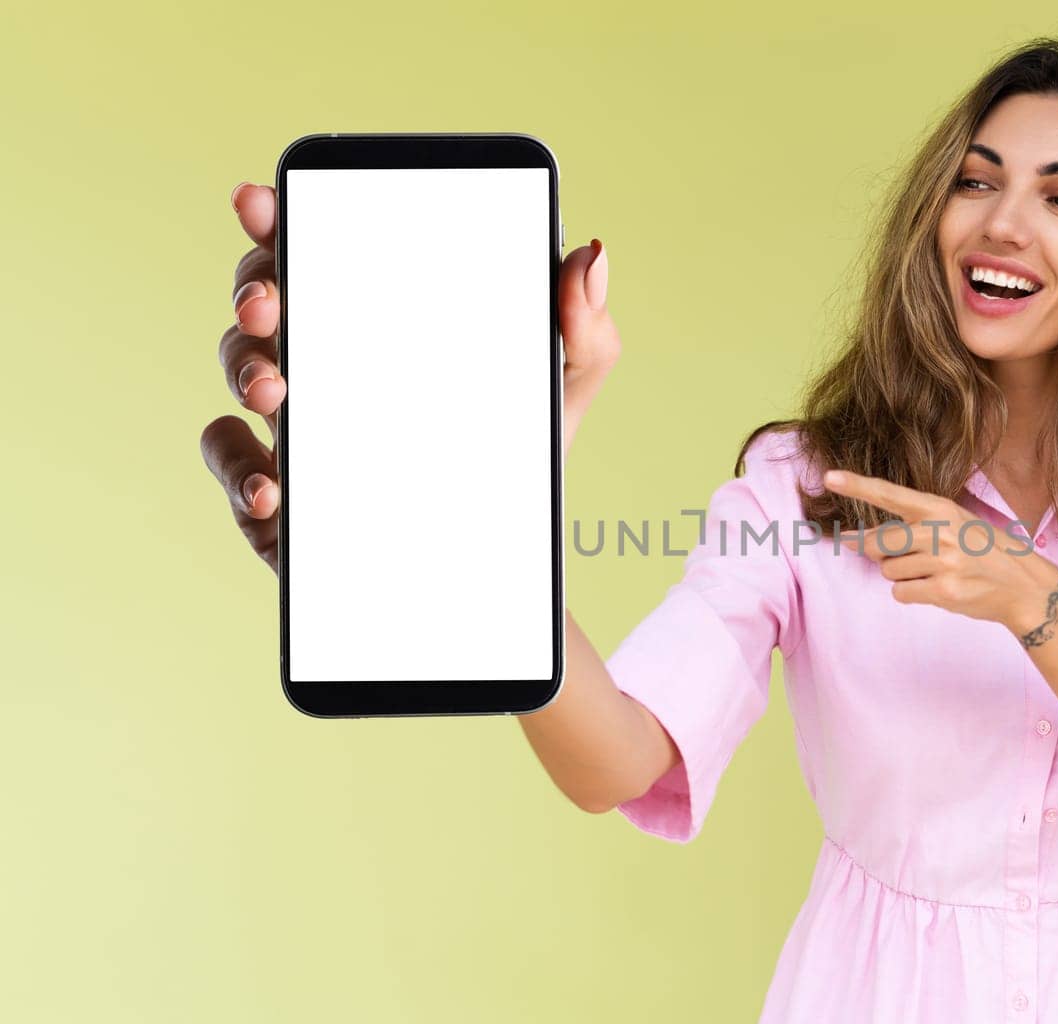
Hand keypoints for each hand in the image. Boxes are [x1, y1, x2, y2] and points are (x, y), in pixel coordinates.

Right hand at [199, 181, 618, 576]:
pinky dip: (242, 470)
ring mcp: (294, 426)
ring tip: (278, 391)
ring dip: (247, 371)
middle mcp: (326, 361)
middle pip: (264, 299)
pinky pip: (236, 471)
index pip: (320, 249)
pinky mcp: (281, 495)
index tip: (260, 198)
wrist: (499, 558)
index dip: (280, 218)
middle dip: (252, 288)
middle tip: (269, 302)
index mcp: (380, 319)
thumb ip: (583, 330)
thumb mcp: (558, 392)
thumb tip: (590, 255)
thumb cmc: (515, 456)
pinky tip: (274, 486)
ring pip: (243, 373)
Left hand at [822, 469, 1057, 638]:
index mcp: (939, 508)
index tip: (829, 477)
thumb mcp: (955, 523)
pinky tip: (937, 588)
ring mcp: (942, 560)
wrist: (1022, 584)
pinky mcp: (943, 589)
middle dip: (879, 553)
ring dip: (903, 576)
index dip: (857, 486)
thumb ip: (914, 526)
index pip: (889, 494)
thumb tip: (860, 540)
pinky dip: (912, 594)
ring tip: (934, 572)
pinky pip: (902, 593)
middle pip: (877, 543)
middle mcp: (939, 530)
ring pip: (889, 571)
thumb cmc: (982, 551)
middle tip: (904, 556)